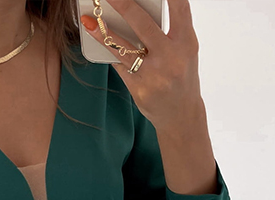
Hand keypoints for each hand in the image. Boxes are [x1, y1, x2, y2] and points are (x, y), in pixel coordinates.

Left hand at [81, 0, 204, 131]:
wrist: (180, 114)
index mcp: (186, 42)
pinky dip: (108, 52)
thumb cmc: (180, 75)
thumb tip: (141, 6)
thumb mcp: (184, 49)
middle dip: (123, 5)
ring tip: (88, 21)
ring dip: (102, 32)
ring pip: (123, 47)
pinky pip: (119, 66)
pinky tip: (97, 41)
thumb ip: (170, 28)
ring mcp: (154, 75)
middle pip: (143, 24)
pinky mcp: (140, 89)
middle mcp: (171, 57)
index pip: (179, 8)